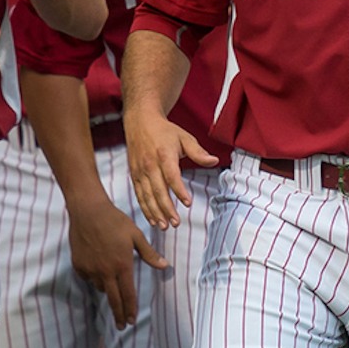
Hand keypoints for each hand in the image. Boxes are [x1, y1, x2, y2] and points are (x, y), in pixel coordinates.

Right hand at [68, 196, 167, 327]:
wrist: (87, 211)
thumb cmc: (114, 220)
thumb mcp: (136, 235)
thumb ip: (149, 253)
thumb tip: (164, 266)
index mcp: (122, 265)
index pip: (128, 294)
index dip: (130, 309)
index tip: (132, 320)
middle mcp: (106, 271)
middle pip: (113, 300)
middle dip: (119, 315)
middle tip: (122, 325)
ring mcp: (91, 270)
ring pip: (100, 288)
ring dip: (107, 290)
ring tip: (111, 286)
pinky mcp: (79, 266)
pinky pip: (89, 278)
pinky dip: (94, 277)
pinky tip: (97, 268)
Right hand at [124, 110, 218, 230]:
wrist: (140, 121)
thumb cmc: (165, 131)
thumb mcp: (184, 137)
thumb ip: (198, 152)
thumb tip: (214, 161)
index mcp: (164, 154)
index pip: (172, 176)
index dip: (179, 190)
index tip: (188, 203)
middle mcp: (150, 164)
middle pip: (158, 190)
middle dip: (166, 208)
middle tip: (176, 223)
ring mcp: (140, 170)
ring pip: (146, 195)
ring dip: (155, 212)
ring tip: (164, 226)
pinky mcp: (134, 175)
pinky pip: (139, 195)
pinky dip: (145, 208)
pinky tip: (153, 219)